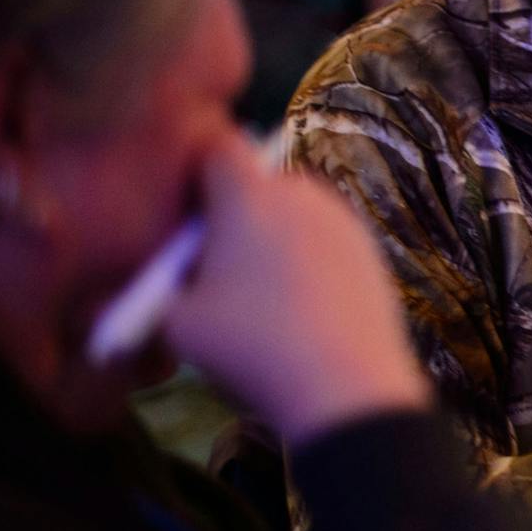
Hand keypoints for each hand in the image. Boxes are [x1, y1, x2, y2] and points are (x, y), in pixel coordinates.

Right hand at [163, 128, 429, 444]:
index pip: (219, 146)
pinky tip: (303, 309)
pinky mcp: (372, 252)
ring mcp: (345, 220)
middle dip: (237, 210)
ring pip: (296, 212)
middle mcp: (302, 193)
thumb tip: (159, 280)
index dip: (198, 172)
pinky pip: (326, 241)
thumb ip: (159, 289)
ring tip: (261, 294)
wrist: (347, 385)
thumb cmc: (251, 344)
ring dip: (275, 236)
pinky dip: (310, 261)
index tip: (186, 215)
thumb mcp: (176, 323)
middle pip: (260, 182)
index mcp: (249, 194)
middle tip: (218, 263)